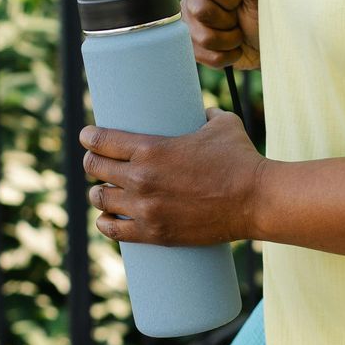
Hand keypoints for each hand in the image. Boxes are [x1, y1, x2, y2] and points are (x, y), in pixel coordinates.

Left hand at [79, 107, 266, 245]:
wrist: (255, 201)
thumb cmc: (241, 160)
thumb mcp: (222, 125)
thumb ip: (207, 114)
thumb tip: (202, 111)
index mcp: (150, 148)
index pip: (101, 141)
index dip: (89, 137)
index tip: (88, 136)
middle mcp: (141, 179)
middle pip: (95, 169)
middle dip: (91, 163)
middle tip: (96, 163)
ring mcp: (146, 209)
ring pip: (100, 200)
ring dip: (98, 194)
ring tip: (103, 191)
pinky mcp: (155, 233)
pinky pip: (114, 231)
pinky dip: (106, 223)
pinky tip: (106, 218)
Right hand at [183, 0, 259, 70]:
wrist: (266, 43)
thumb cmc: (263, 13)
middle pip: (201, 10)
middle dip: (229, 20)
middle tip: (238, 17)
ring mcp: (187, 18)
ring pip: (202, 36)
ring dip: (229, 40)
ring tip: (237, 33)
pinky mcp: (188, 42)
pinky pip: (202, 54)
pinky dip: (225, 55)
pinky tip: (231, 47)